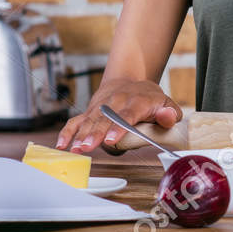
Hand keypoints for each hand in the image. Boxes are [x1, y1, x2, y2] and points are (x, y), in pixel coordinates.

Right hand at [57, 78, 181, 154]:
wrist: (132, 82)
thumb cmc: (150, 100)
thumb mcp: (167, 104)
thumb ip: (169, 114)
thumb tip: (167, 117)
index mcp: (138, 102)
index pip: (128, 115)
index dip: (119, 127)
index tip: (111, 139)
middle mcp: (117, 102)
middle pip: (105, 119)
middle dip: (96, 133)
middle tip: (89, 147)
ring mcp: (101, 106)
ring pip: (90, 120)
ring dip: (81, 135)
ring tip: (77, 149)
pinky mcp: (90, 111)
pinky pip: (77, 121)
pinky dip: (68, 132)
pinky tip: (62, 145)